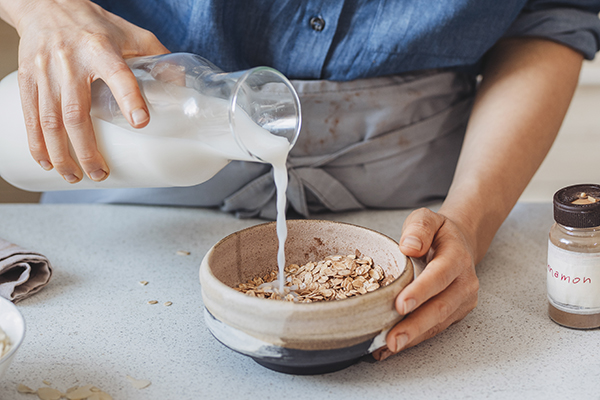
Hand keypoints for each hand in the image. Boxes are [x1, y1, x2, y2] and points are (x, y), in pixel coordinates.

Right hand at [11, 0, 168, 182]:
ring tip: (75, 176)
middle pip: (76, 112)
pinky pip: (30, 115)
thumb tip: (181, 89)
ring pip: (50, 120)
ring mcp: (45, 71)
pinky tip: (46, 161)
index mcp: (101, 49)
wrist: (44, 3)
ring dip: (61, 153)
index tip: (141, 123)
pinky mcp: (27, 77)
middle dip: (86, 149)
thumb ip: (158, 58)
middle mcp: (70, 61)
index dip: (130, 99)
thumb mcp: (131, 33)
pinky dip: (36, 142)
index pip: (118, 75)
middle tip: (100, 173)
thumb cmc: (93, 23)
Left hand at [374, 208, 478, 360]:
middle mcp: (464, 282)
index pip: (439, 275)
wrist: (460, 243)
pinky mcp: (456, 314)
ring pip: (438, 323)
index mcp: (457, 257)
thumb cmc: (438, 233)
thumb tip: (409, 245)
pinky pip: (434, 329)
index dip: (421, 291)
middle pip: (440, 307)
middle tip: (392, 339)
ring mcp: (463, 301)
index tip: (400, 305)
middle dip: (415, 326)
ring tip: (387, 348)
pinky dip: (413, 340)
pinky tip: (389, 349)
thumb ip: (419, 228)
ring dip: (412, 338)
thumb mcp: (428, 218)